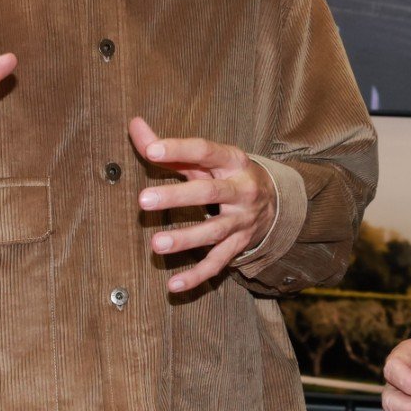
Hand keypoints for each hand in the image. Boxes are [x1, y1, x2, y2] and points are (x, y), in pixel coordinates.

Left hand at [129, 117, 275, 293]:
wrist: (276, 201)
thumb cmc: (228, 175)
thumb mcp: (206, 159)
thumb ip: (168, 148)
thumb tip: (134, 124)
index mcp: (232, 161)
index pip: (205, 151)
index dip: (179, 149)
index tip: (152, 150)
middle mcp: (241, 190)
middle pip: (209, 193)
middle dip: (177, 197)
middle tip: (143, 201)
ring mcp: (242, 220)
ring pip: (214, 231)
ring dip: (185, 239)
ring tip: (156, 244)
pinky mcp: (240, 245)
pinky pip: (218, 262)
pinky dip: (197, 276)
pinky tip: (174, 285)